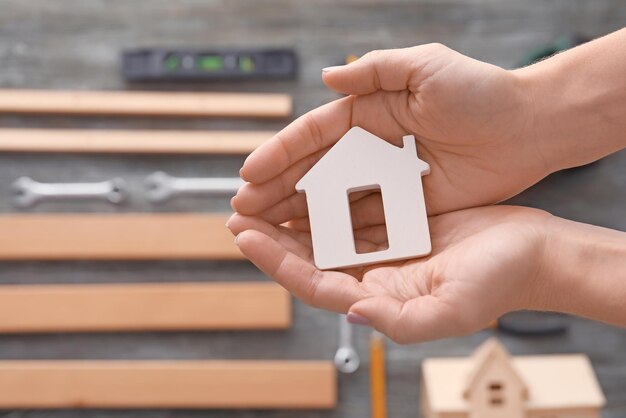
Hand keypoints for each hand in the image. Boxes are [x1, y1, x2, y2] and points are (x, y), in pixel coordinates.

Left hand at [227, 205, 552, 343]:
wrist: (534, 255)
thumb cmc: (500, 284)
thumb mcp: (453, 310)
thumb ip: (401, 321)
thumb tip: (353, 310)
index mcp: (378, 299)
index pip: (313, 281)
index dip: (276, 261)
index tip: (244, 235)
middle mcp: (375, 276)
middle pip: (309, 257)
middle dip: (272, 236)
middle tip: (238, 212)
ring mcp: (386, 249)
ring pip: (326, 232)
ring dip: (294, 215)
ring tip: (263, 195)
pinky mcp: (401, 223)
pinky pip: (354, 210)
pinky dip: (329, 199)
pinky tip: (312, 182)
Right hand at [232, 44, 545, 223]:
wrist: (528, 128)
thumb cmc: (481, 92)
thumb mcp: (428, 68)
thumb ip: (377, 71)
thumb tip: (328, 77)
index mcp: (369, 112)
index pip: (313, 135)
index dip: (279, 155)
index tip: (247, 174)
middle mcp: (371, 146)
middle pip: (313, 172)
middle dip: (275, 191)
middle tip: (242, 211)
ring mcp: (385, 178)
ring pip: (331, 199)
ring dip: (296, 214)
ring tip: (262, 230)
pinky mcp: (405, 205)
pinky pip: (363, 220)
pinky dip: (335, 232)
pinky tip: (308, 244)